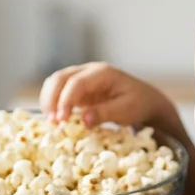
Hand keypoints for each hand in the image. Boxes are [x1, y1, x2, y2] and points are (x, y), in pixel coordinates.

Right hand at [41, 62, 194, 194]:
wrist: (145, 100)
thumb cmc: (138, 104)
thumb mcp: (126, 110)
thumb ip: (105, 113)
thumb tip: (83, 120)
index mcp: (102, 73)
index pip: (76, 83)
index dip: (65, 100)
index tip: (61, 120)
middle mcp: (88, 72)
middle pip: (60, 78)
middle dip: (52, 99)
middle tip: (52, 123)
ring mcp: (81, 79)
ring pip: (55, 83)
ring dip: (49, 101)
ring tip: (51, 123)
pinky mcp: (77, 90)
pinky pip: (59, 92)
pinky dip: (53, 104)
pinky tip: (54, 119)